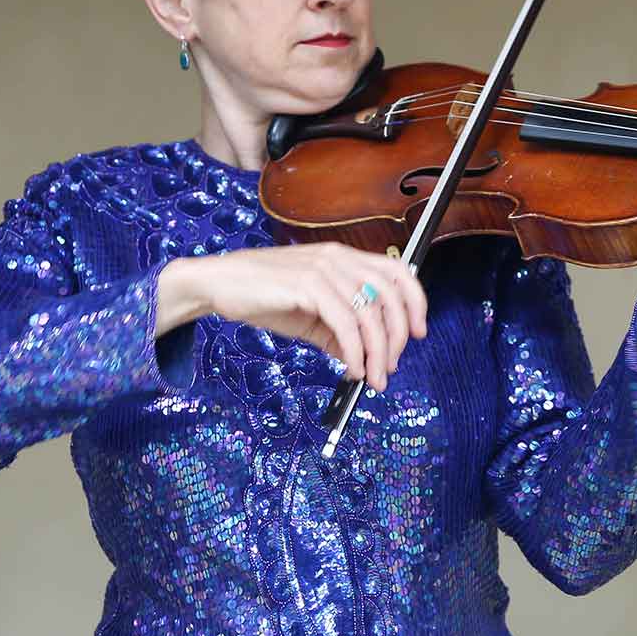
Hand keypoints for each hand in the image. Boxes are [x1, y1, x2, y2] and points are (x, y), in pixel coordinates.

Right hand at [162, 242, 427, 392]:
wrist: (219, 284)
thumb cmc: (262, 295)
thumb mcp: (309, 316)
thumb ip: (337, 333)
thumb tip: (362, 359)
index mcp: (343, 258)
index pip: (397, 271)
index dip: (415, 302)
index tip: (417, 333)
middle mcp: (339, 258)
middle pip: (390, 294)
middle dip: (398, 336)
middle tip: (391, 366)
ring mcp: (324, 269)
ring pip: (370, 313)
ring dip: (378, 352)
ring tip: (372, 377)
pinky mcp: (308, 285)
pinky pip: (345, 323)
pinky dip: (355, 351)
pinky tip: (351, 368)